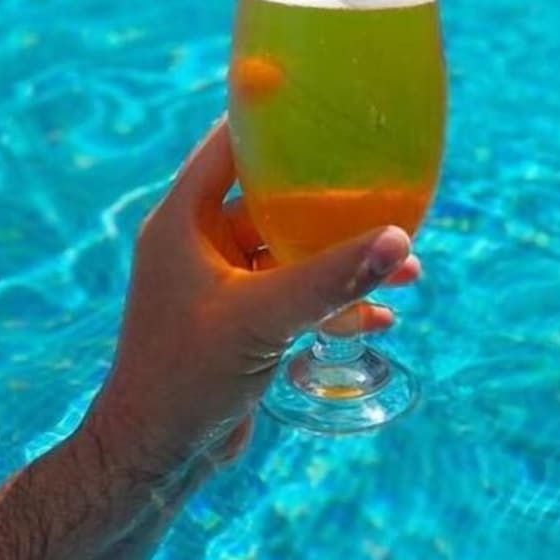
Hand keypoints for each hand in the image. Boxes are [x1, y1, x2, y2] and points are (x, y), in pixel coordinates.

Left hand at [83, 118, 417, 477]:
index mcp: (183, 222)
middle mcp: (199, 245)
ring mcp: (219, 285)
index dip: (270, 121)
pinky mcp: (238, 322)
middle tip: (385, 196)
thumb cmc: (185, 378)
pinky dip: (330, 303)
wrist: (155, 455)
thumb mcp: (261, 318)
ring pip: (289, 255)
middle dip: (331, 206)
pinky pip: (291, 296)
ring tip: (404, 268)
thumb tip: (398, 240)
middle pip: (272, 202)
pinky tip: (377, 317)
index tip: (322, 105)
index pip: (227, 147)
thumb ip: (329, 279)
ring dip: (340, 261)